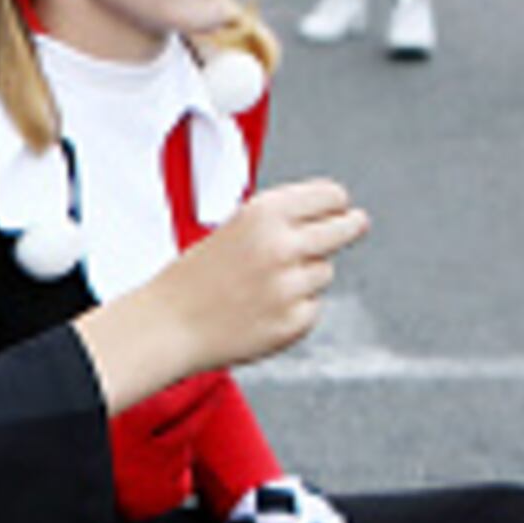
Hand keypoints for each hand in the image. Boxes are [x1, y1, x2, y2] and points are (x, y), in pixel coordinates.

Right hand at [133, 177, 369, 375]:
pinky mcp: (293, 322)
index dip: (336, 202)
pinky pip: (312, 307)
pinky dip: (294, 309)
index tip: (341, 207)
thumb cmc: (197, 276)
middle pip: (344, 228)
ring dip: (306, 276)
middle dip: (351, 226)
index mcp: (264, 213)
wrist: (167, 326)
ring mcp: (289, 287)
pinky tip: (261, 311)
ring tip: (264, 286)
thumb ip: (284, 219)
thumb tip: (344, 217)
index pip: (331, 196)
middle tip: (356, 224)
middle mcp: (281, 246)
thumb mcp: (236, 228)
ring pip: (325, 271)